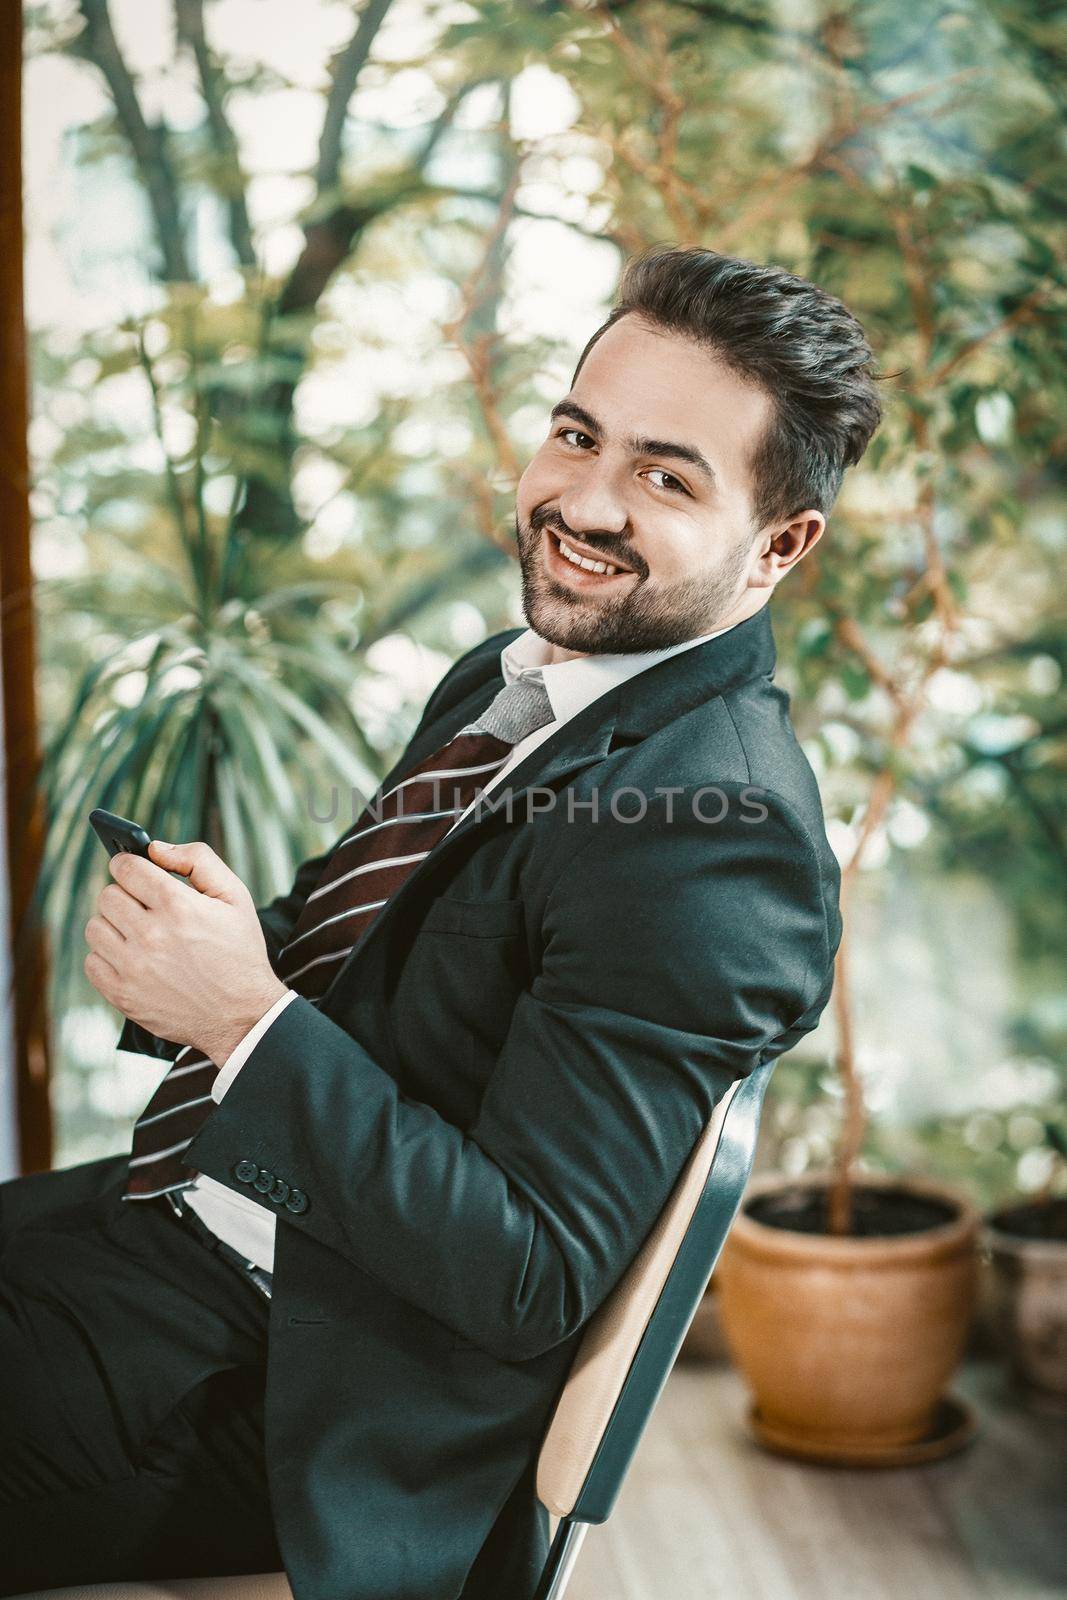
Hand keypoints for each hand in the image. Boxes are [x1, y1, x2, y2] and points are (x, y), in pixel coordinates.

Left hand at [84, 839, 288, 1065]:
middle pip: (107, 896)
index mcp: (178, 906)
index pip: (126, 868)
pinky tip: (132, 958)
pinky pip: (92, 962)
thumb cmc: (239, 952)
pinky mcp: (123, 995)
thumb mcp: (234, 896)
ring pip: (95, 927)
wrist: (242, 1015)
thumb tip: (154, 848)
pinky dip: (107, 957)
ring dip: (113, 926)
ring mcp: (134, 968)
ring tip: (137, 933)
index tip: (131, 869)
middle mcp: (151, 935)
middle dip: (124, 895)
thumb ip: (198, 860)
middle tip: (143, 906)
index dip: (127, 864)